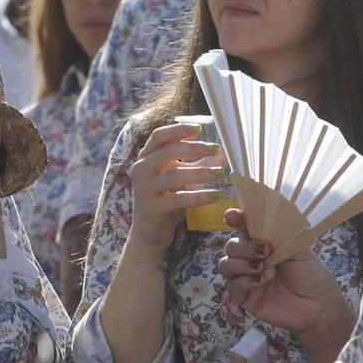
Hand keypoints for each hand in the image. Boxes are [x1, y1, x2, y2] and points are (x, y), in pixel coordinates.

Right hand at [124, 122, 226, 254]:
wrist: (149, 233)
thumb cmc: (166, 201)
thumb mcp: (180, 179)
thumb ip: (196, 164)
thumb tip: (222, 151)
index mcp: (146, 158)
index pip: (159, 136)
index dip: (178, 130)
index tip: (199, 128)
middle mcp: (141, 170)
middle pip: (167, 151)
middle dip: (193, 148)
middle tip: (215, 148)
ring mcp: (144, 189)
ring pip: (173, 175)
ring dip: (199, 172)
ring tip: (221, 173)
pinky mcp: (151, 208)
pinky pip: (177, 199)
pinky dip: (197, 196)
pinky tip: (214, 195)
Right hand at [218, 209, 351, 338]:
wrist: (319, 306)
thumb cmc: (312, 275)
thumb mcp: (299, 248)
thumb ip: (280, 231)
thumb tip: (262, 213)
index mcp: (264, 242)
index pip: (243, 227)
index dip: (235, 219)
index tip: (233, 216)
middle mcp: (252, 258)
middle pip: (231, 245)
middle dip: (244, 246)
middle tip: (266, 251)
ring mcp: (246, 277)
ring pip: (225, 264)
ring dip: (241, 263)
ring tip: (262, 267)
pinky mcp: (245, 297)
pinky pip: (232, 285)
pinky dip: (244, 281)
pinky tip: (261, 282)